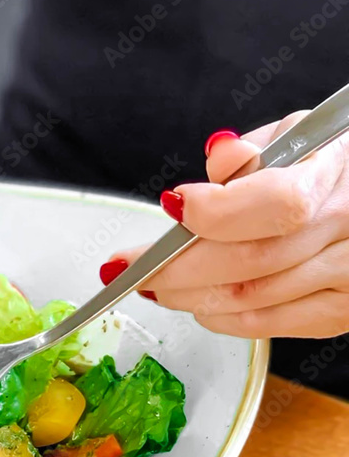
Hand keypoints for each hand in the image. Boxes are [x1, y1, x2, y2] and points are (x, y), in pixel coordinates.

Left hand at [101, 115, 348, 338]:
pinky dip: (225, 319)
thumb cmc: (336, 163)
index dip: (214, 211)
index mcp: (336, 174)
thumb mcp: (299, 132)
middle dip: (175, 268)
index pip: (275, 204)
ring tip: (155, 285)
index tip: (172, 205)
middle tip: (130, 267)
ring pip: (253, 299)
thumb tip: (219, 164)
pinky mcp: (346, 311)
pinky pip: (273, 324)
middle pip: (250, 261)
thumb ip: (252, 149)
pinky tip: (199, 305)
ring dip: (190, 295)